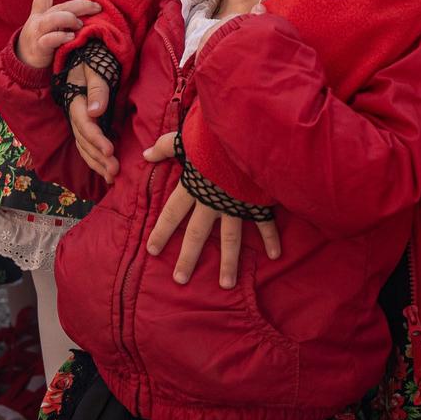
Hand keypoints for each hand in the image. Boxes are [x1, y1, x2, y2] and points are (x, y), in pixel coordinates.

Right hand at [18, 0, 99, 69]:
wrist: (24, 63)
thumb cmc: (42, 41)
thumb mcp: (49, 26)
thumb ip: (62, 16)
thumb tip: (85, 8)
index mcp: (40, 12)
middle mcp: (39, 19)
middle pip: (60, 6)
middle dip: (80, 5)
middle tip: (97, 6)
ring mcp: (37, 32)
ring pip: (54, 18)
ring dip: (71, 19)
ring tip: (81, 24)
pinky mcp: (39, 47)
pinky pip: (51, 39)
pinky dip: (62, 36)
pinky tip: (72, 37)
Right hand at [67, 61, 117, 182]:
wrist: (90, 55)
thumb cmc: (96, 59)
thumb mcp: (96, 69)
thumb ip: (97, 89)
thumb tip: (96, 111)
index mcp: (76, 101)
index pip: (85, 125)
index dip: (97, 140)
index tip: (110, 151)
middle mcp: (76, 114)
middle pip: (84, 141)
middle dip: (99, 158)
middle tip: (115, 171)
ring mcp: (81, 120)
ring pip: (85, 147)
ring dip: (97, 163)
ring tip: (112, 177)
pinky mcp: (88, 124)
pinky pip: (88, 145)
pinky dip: (96, 159)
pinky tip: (106, 171)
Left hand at [142, 131, 280, 288]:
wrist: (244, 134)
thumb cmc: (213, 136)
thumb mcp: (185, 139)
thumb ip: (165, 147)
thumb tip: (146, 153)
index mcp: (192, 186)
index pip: (171, 213)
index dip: (161, 231)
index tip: (152, 250)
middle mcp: (211, 201)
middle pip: (196, 234)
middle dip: (187, 258)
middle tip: (180, 279)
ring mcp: (235, 204)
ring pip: (230, 239)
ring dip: (228, 263)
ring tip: (226, 284)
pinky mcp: (256, 201)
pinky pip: (265, 223)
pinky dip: (271, 238)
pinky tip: (275, 255)